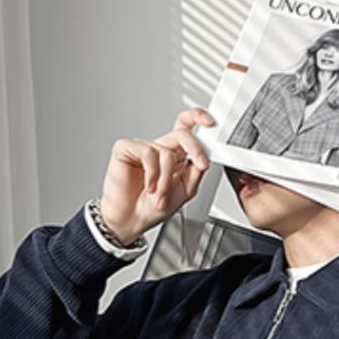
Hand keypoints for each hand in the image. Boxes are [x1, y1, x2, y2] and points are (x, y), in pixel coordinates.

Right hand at [98, 108, 215, 244]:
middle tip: (201, 164)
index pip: (187, 128)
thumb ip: (197, 171)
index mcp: (176, 155)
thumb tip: (205, 156)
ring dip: (166, 179)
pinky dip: (152, 173)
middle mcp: (160, 148)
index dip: (198, 118)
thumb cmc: (152, 207)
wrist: (130, 221)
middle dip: (195, 148)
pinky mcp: (126, 149)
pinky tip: (149, 185)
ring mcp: (143, 148)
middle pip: (182, 133)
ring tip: (160, 196)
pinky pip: (147, 153)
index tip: (211, 124)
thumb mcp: (186, 190)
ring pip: (166, 152)